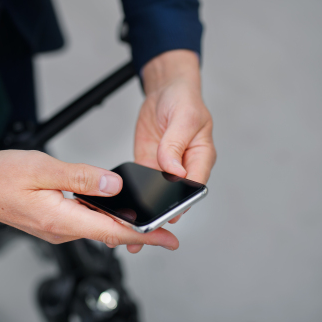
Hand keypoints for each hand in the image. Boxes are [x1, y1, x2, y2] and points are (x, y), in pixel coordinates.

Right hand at [0, 151, 178, 251]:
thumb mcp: (43, 168)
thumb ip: (81, 177)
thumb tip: (113, 184)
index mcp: (61, 219)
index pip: (112, 232)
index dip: (144, 236)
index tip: (167, 239)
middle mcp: (61, 230)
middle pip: (109, 234)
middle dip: (140, 233)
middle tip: (166, 230)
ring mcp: (56, 229)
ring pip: (97, 229)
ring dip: (123, 226)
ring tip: (146, 220)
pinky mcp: (52, 222)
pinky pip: (85, 223)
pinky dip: (104, 220)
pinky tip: (113, 210)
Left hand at [134, 50, 215, 244]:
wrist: (166, 89)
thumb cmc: (183, 100)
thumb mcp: (184, 117)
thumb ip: (176, 143)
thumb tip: (173, 170)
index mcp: (200, 157)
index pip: (194, 186)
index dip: (182, 202)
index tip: (169, 215)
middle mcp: (184, 167)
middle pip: (174, 198)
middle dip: (159, 217)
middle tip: (143, 233)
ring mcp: (165, 169)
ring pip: (156, 198)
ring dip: (143, 213)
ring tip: (128, 232)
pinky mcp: (149, 166)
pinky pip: (141, 186)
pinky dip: (132, 199)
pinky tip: (121, 211)